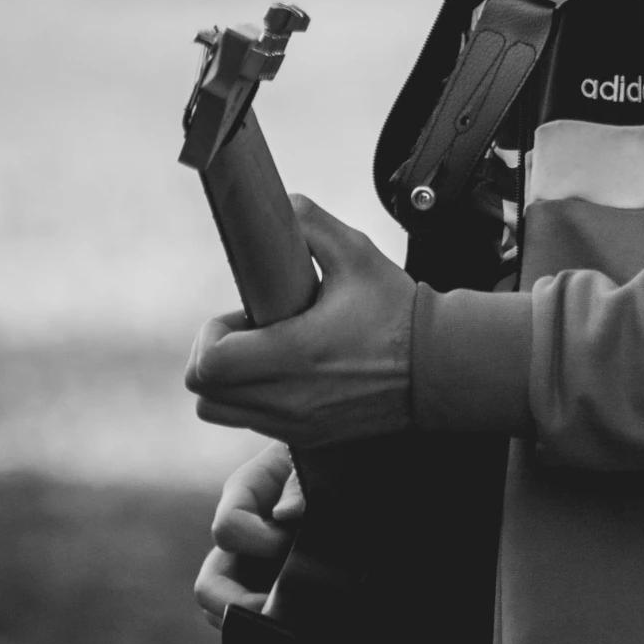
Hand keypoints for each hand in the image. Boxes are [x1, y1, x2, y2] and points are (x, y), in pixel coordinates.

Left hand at [185, 198, 414, 446]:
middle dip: (214, 357)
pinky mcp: (308, 438)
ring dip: (230, 381)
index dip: (212, 334)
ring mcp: (298, 426)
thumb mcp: (356, 252)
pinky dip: (252, 397)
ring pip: (223, 413)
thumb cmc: (396, 309)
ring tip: (265, 350)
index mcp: (296, 355)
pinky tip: (285, 369)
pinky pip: (253, 423)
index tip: (242, 313)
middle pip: (205, 395)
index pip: (209, 365)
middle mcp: (290, 400)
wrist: (438, 366)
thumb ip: (309, 222)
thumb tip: (277, 205)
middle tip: (250, 330)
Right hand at [194, 439, 304, 627]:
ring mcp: (247, 565)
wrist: (340, 466)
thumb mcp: (312, 458)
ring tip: (290, 623)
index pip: (228, 528)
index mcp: (243, 493)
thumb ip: (299, 483)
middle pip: (209, 586)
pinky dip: (267, 630)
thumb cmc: (322, 453)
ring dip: (253, 622)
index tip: (292, 542)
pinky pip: (250, 620)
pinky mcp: (264, 587)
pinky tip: (298, 627)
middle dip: (236, 606)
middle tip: (276, 612)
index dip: (259, 542)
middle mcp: (239, 534)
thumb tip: (286, 515)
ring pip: (224, 612)